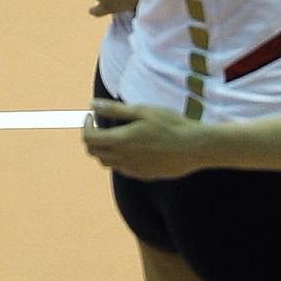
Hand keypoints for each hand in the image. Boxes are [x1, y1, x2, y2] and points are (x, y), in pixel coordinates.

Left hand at [82, 101, 209, 178]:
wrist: (195, 147)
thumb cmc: (172, 125)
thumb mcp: (143, 111)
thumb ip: (114, 109)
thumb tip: (92, 105)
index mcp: (120, 140)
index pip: (89, 138)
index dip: (85, 126)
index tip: (91, 116)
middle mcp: (123, 158)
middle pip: (94, 152)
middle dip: (92, 138)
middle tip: (100, 125)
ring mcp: (133, 169)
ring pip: (107, 162)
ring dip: (104, 149)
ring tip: (116, 136)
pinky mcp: (143, 175)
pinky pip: (122, 169)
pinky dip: (119, 158)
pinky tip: (133, 147)